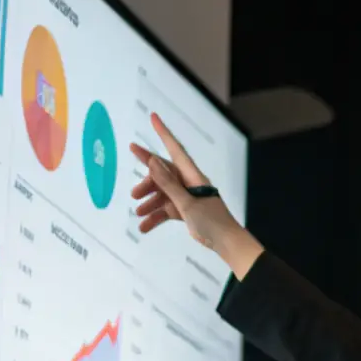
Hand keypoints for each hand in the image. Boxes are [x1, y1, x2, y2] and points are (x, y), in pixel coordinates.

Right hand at [129, 112, 263, 278]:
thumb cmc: (212, 221)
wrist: (227, 243)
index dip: (163, 133)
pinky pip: (167, 209)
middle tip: (133, 193)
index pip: (174, 149)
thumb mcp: (187, 203)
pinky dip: (156, 217)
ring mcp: (187, 197)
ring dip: (150, 203)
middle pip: (163, 175)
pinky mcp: (186, 211)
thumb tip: (153, 162)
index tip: (153, 117)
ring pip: (162, 194)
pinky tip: (144, 227)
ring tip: (138, 213)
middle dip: (147, 183)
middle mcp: (189, 183)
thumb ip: (169, 184)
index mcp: (193, 176)